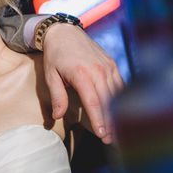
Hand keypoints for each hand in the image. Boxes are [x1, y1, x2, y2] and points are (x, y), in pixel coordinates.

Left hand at [40, 24, 123, 143]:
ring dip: (118, 113)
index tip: (103, 134)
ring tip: (117, 130)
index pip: (94, 101)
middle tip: (110, 139)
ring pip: (117, 94)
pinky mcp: (112, 64)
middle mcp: (99, 70)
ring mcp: (108, 66)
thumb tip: (57, 116)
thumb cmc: (55, 56)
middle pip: (108, 101)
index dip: (99, 119)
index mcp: (82, 73)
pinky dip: (121, 99)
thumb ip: (56, 96)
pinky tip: (121, 112)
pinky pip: (120, 84)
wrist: (64, 32)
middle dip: (111, 122)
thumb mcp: (50, 76)